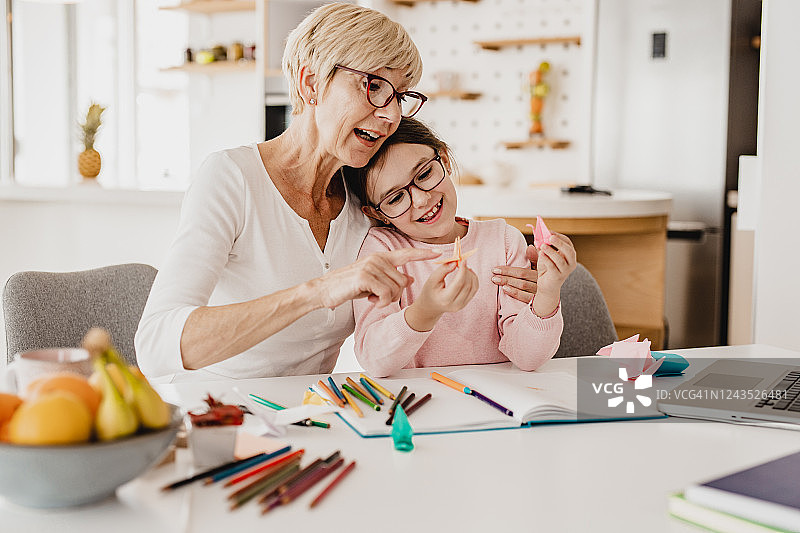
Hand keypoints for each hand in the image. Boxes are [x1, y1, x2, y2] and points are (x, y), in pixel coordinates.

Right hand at [312, 248, 439, 308]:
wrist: (326, 290)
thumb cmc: (350, 286)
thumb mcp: (374, 282)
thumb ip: (391, 278)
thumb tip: (410, 279)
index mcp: (381, 258)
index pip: (406, 254)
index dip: (423, 254)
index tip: (438, 253)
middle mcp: (378, 259)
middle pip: (402, 281)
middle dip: (395, 295)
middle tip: (379, 298)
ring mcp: (371, 266)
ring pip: (395, 288)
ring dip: (386, 299)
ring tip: (372, 298)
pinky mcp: (365, 276)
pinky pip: (386, 294)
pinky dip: (381, 302)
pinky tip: (371, 301)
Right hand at [405, 262, 478, 330]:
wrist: (431, 306)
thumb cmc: (430, 291)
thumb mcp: (432, 279)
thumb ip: (443, 270)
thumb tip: (455, 262)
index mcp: (445, 299)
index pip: (458, 283)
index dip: (463, 270)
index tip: (462, 260)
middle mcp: (456, 304)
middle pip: (467, 285)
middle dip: (466, 271)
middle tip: (461, 261)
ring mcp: (462, 305)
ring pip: (474, 286)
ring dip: (471, 274)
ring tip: (463, 267)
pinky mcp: (466, 303)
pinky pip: (475, 289)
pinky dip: (473, 279)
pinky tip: (467, 273)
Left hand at [491, 245, 539, 303]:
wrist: (553, 297)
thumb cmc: (544, 278)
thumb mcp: (541, 268)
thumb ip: (535, 258)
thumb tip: (530, 246)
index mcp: (540, 273)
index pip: (522, 271)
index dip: (508, 270)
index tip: (496, 268)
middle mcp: (540, 282)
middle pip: (521, 278)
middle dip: (505, 275)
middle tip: (493, 274)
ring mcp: (539, 292)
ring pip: (522, 286)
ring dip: (507, 282)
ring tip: (495, 280)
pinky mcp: (538, 301)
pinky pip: (525, 297)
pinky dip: (515, 293)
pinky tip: (505, 289)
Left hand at [532, 232, 576, 316]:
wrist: (547, 286)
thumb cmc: (547, 268)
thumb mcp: (545, 255)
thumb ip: (543, 245)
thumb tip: (537, 234)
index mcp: (569, 255)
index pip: (568, 243)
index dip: (559, 236)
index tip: (549, 231)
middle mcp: (571, 263)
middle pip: (569, 251)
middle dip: (559, 243)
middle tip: (550, 237)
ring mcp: (565, 271)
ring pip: (560, 259)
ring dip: (551, 251)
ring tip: (542, 245)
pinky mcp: (557, 277)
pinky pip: (552, 267)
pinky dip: (546, 259)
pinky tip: (541, 254)